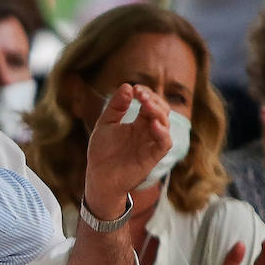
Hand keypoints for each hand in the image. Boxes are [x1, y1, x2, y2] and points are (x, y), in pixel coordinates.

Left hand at [82, 84, 170, 218]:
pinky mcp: (153, 156)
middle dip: (153, 99)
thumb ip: (116, 106)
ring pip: (165, 123)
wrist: (99, 178)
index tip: (135, 89)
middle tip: (140, 94)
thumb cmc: (102, 152)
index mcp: (138, 122)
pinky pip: (164, 143)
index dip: (146, 93)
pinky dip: (162, 133)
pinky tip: (153, 124)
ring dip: (158, 111)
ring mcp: (151, 143)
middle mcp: (148, 131)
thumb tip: (127, 86)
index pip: (150, 102)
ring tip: (146, 104)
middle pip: (161, 109)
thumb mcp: (105, 124)